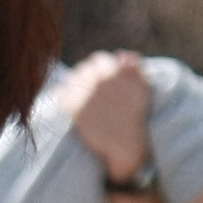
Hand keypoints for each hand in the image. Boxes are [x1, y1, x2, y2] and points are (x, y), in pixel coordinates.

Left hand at [58, 49, 150, 182]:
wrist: (124, 147)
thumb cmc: (136, 123)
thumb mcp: (142, 90)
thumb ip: (133, 67)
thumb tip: (121, 55)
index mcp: (119, 70)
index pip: (101, 60)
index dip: (100, 70)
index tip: (100, 81)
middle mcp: (102, 76)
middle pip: (86, 67)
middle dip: (87, 76)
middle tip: (89, 91)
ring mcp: (85, 89)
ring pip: (73, 77)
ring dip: (75, 84)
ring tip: (80, 99)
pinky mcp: (71, 104)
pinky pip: (60, 92)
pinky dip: (62, 97)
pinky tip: (68, 107)